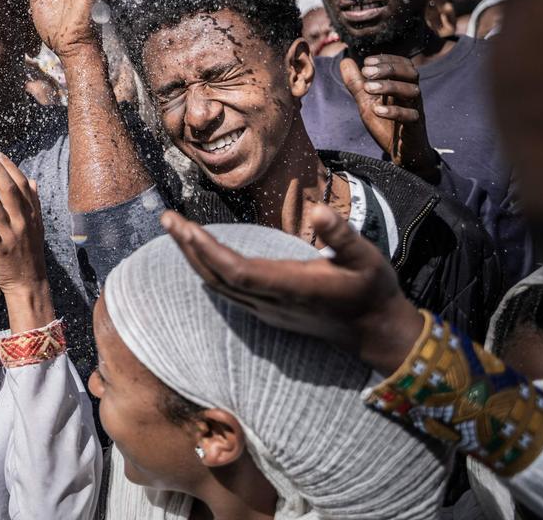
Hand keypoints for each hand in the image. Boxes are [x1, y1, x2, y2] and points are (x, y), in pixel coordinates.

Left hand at [0, 147, 52, 331]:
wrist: (29, 283)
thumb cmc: (29, 253)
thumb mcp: (36, 226)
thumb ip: (34, 203)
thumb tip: (32, 180)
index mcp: (32, 213)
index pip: (21, 183)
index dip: (9, 166)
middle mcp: (23, 221)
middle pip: (7, 188)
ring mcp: (11, 234)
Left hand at [161, 207, 423, 375]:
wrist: (376, 331)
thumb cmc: (372, 289)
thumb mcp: (367, 257)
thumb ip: (342, 235)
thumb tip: (318, 211)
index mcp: (292, 286)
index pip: (237, 271)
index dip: (209, 251)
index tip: (186, 226)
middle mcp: (272, 302)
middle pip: (218, 278)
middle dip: (189, 248)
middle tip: (167, 218)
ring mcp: (267, 311)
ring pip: (218, 286)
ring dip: (192, 258)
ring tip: (175, 229)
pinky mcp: (267, 312)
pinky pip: (226, 292)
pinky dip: (207, 270)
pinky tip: (196, 255)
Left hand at [340, 55, 438, 178]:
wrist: (402, 154)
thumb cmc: (387, 125)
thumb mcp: (367, 102)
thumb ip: (357, 84)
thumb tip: (345, 60)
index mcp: (403, 86)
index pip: (403, 64)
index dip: (387, 59)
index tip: (367, 61)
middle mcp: (412, 95)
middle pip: (410, 73)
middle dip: (388, 69)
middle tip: (366, 72)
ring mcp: (415, 110)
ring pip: (412, 92)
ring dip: (389, 87)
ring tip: (368, 88)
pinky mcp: (415, 127)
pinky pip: (411, 116)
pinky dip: (394, 111)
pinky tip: (377, 110)